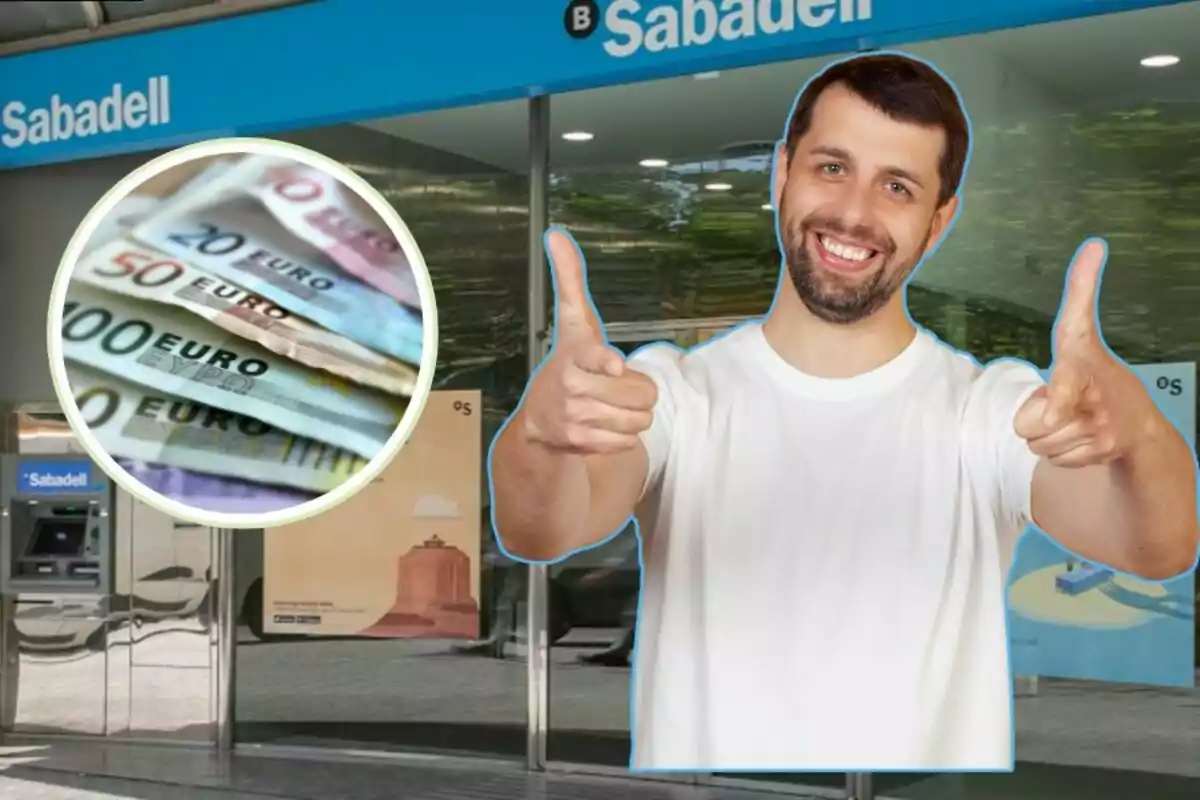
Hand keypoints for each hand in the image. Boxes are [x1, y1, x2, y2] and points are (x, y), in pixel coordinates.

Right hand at [520, 227, 657, 454]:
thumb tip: (555, 233)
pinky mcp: (581, 443)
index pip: (594, 356)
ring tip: (611, 406)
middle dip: (639, 392)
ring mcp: (575, 416)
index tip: (615, 365)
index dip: (606, 362)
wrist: (541, 418)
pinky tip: (604, 426)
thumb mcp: (573, 321)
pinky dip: (623, 437)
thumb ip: (569, 279)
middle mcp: (571, 385)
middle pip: (641, 393)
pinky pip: (628, 441)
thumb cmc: (568, 361)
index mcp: (573, 354)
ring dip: (634, 416)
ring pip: (638, 420)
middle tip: (618, 387)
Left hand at [1014, 239, 1155, 467]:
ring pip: (1037, 444)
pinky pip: (1052, 458)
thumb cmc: (1099, 371)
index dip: (1058, 399)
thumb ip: (1081, 291)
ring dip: (1046, 436)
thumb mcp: (1084, 332)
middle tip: (1058, 405)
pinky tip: (1079, 437)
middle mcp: (1093, 401)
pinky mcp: (1101, 453)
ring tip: (1070, 420)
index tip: (1053, 410)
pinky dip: (1060, 452)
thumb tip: (1094, 244)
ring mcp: (1099, 430)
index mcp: (1083, 368)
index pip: (1066, 385)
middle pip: (1026, 425)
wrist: (1138, 425)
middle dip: (1033, 418)